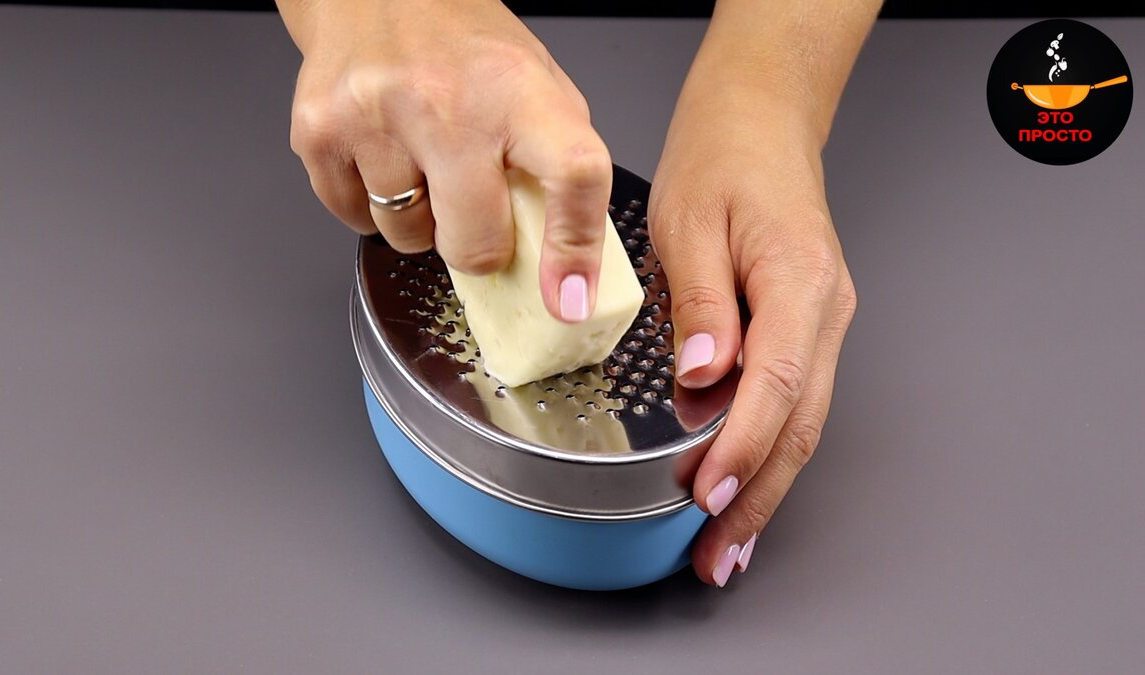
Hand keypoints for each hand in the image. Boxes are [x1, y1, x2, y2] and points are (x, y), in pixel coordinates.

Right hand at [278, 0, 613, 320]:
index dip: (575, 249)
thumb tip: (570, 265)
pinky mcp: (318, 132)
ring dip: (420, 219)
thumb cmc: (462, 43)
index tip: (571, 300)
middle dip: (479, 245)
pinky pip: (356, 221)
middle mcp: (445, 100)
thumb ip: (556, 163)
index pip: (571, 174)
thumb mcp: (534, 84)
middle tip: (475, 205)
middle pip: (474, 241)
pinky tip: (381, 154)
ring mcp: (375, 117)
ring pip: (409, 238)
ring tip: (420, 159)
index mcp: (518, 88)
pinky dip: (372, 205)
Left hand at [650, 88, 857, 586]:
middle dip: (759, 496)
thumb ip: (701, 303)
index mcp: (799, 280)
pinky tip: (743, 482)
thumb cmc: (723, 155)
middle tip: (718, 555)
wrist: (760, 118)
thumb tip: (704, 378)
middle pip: (800, 423)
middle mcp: (825, 309)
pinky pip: (793, 399)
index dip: (742, 448)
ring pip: (802, 421)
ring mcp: (823, 320)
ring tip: (729, 543)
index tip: (708, 496)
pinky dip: (767, 448)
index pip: (777, 385)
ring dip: (766, 485)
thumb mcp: (691, 219)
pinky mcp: (806, 325)